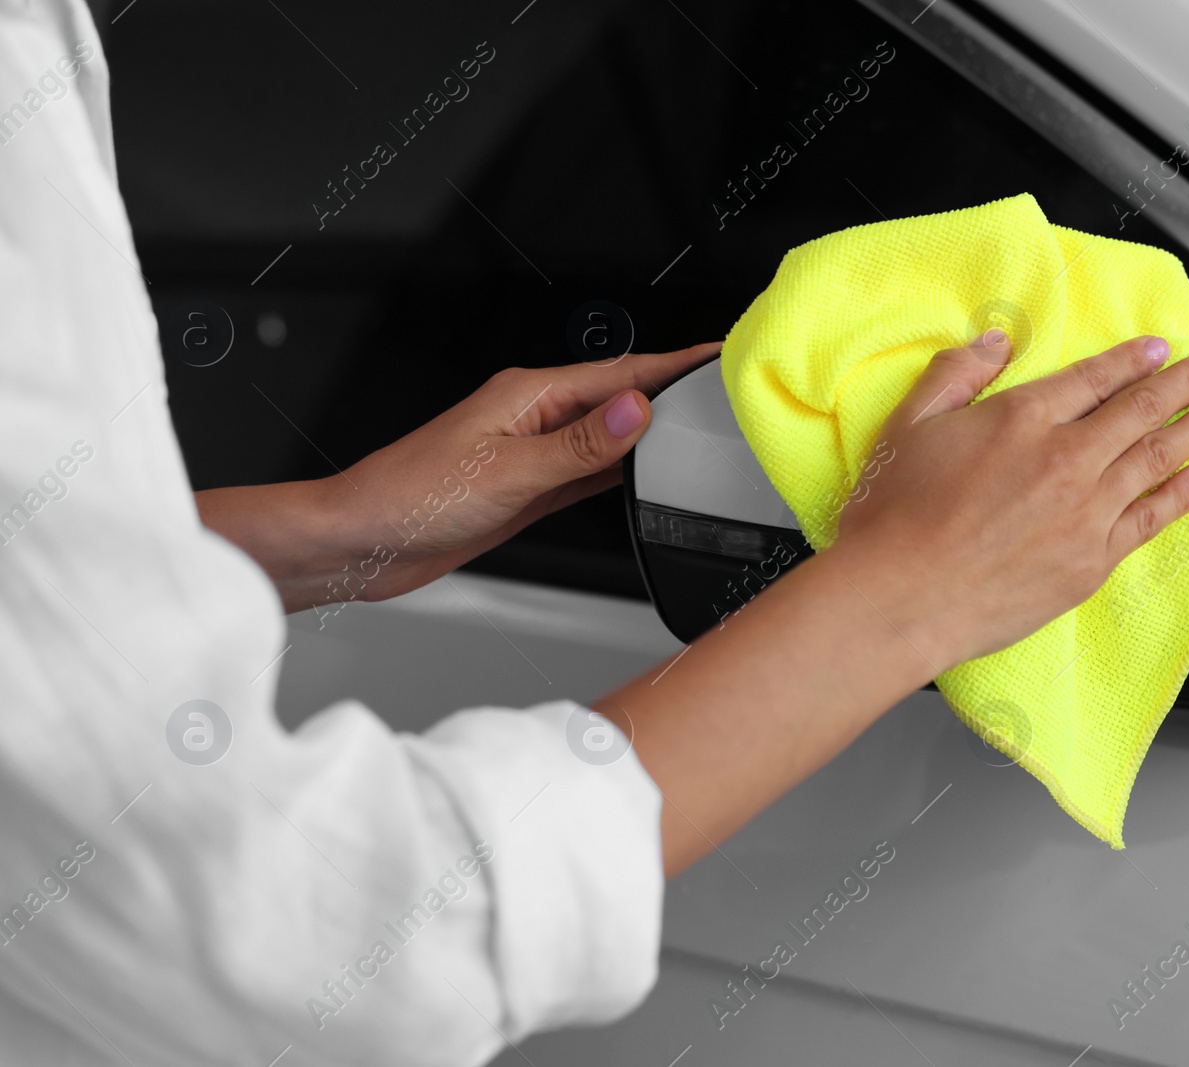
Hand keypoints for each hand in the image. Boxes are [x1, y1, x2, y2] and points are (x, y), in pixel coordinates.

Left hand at [197, 342, 719, 612]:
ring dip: (648, 434)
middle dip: (671, 395)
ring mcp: (530, 452)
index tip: (717, 356)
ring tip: (696, 430)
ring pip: (606, 437)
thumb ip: (580, 446)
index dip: (674, 365)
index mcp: (529, 395)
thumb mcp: (508, 471)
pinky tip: (641, 475)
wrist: (363, 542)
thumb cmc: (410, 497)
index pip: (620, 374)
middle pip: (619, 400)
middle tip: (722, 394)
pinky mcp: (526, 487)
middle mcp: (533, 417)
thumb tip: (636, 411)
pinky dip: (619, 472)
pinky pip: (587, 472)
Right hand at [831, 330, 1188, 673]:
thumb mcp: (909, 423)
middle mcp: (1064, 459)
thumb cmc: (896, 518)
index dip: (1130, 361)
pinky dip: (1183, 494)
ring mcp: (1085, 512)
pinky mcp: (1091, 561)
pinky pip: (1150, 518)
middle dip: (1183, 385)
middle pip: (1138, 412)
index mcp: (1021, 418)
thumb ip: (956, 374)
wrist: (901, 597)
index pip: (1092, 379)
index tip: (1160, 350)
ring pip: (1156, 460)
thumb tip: (993, 342)